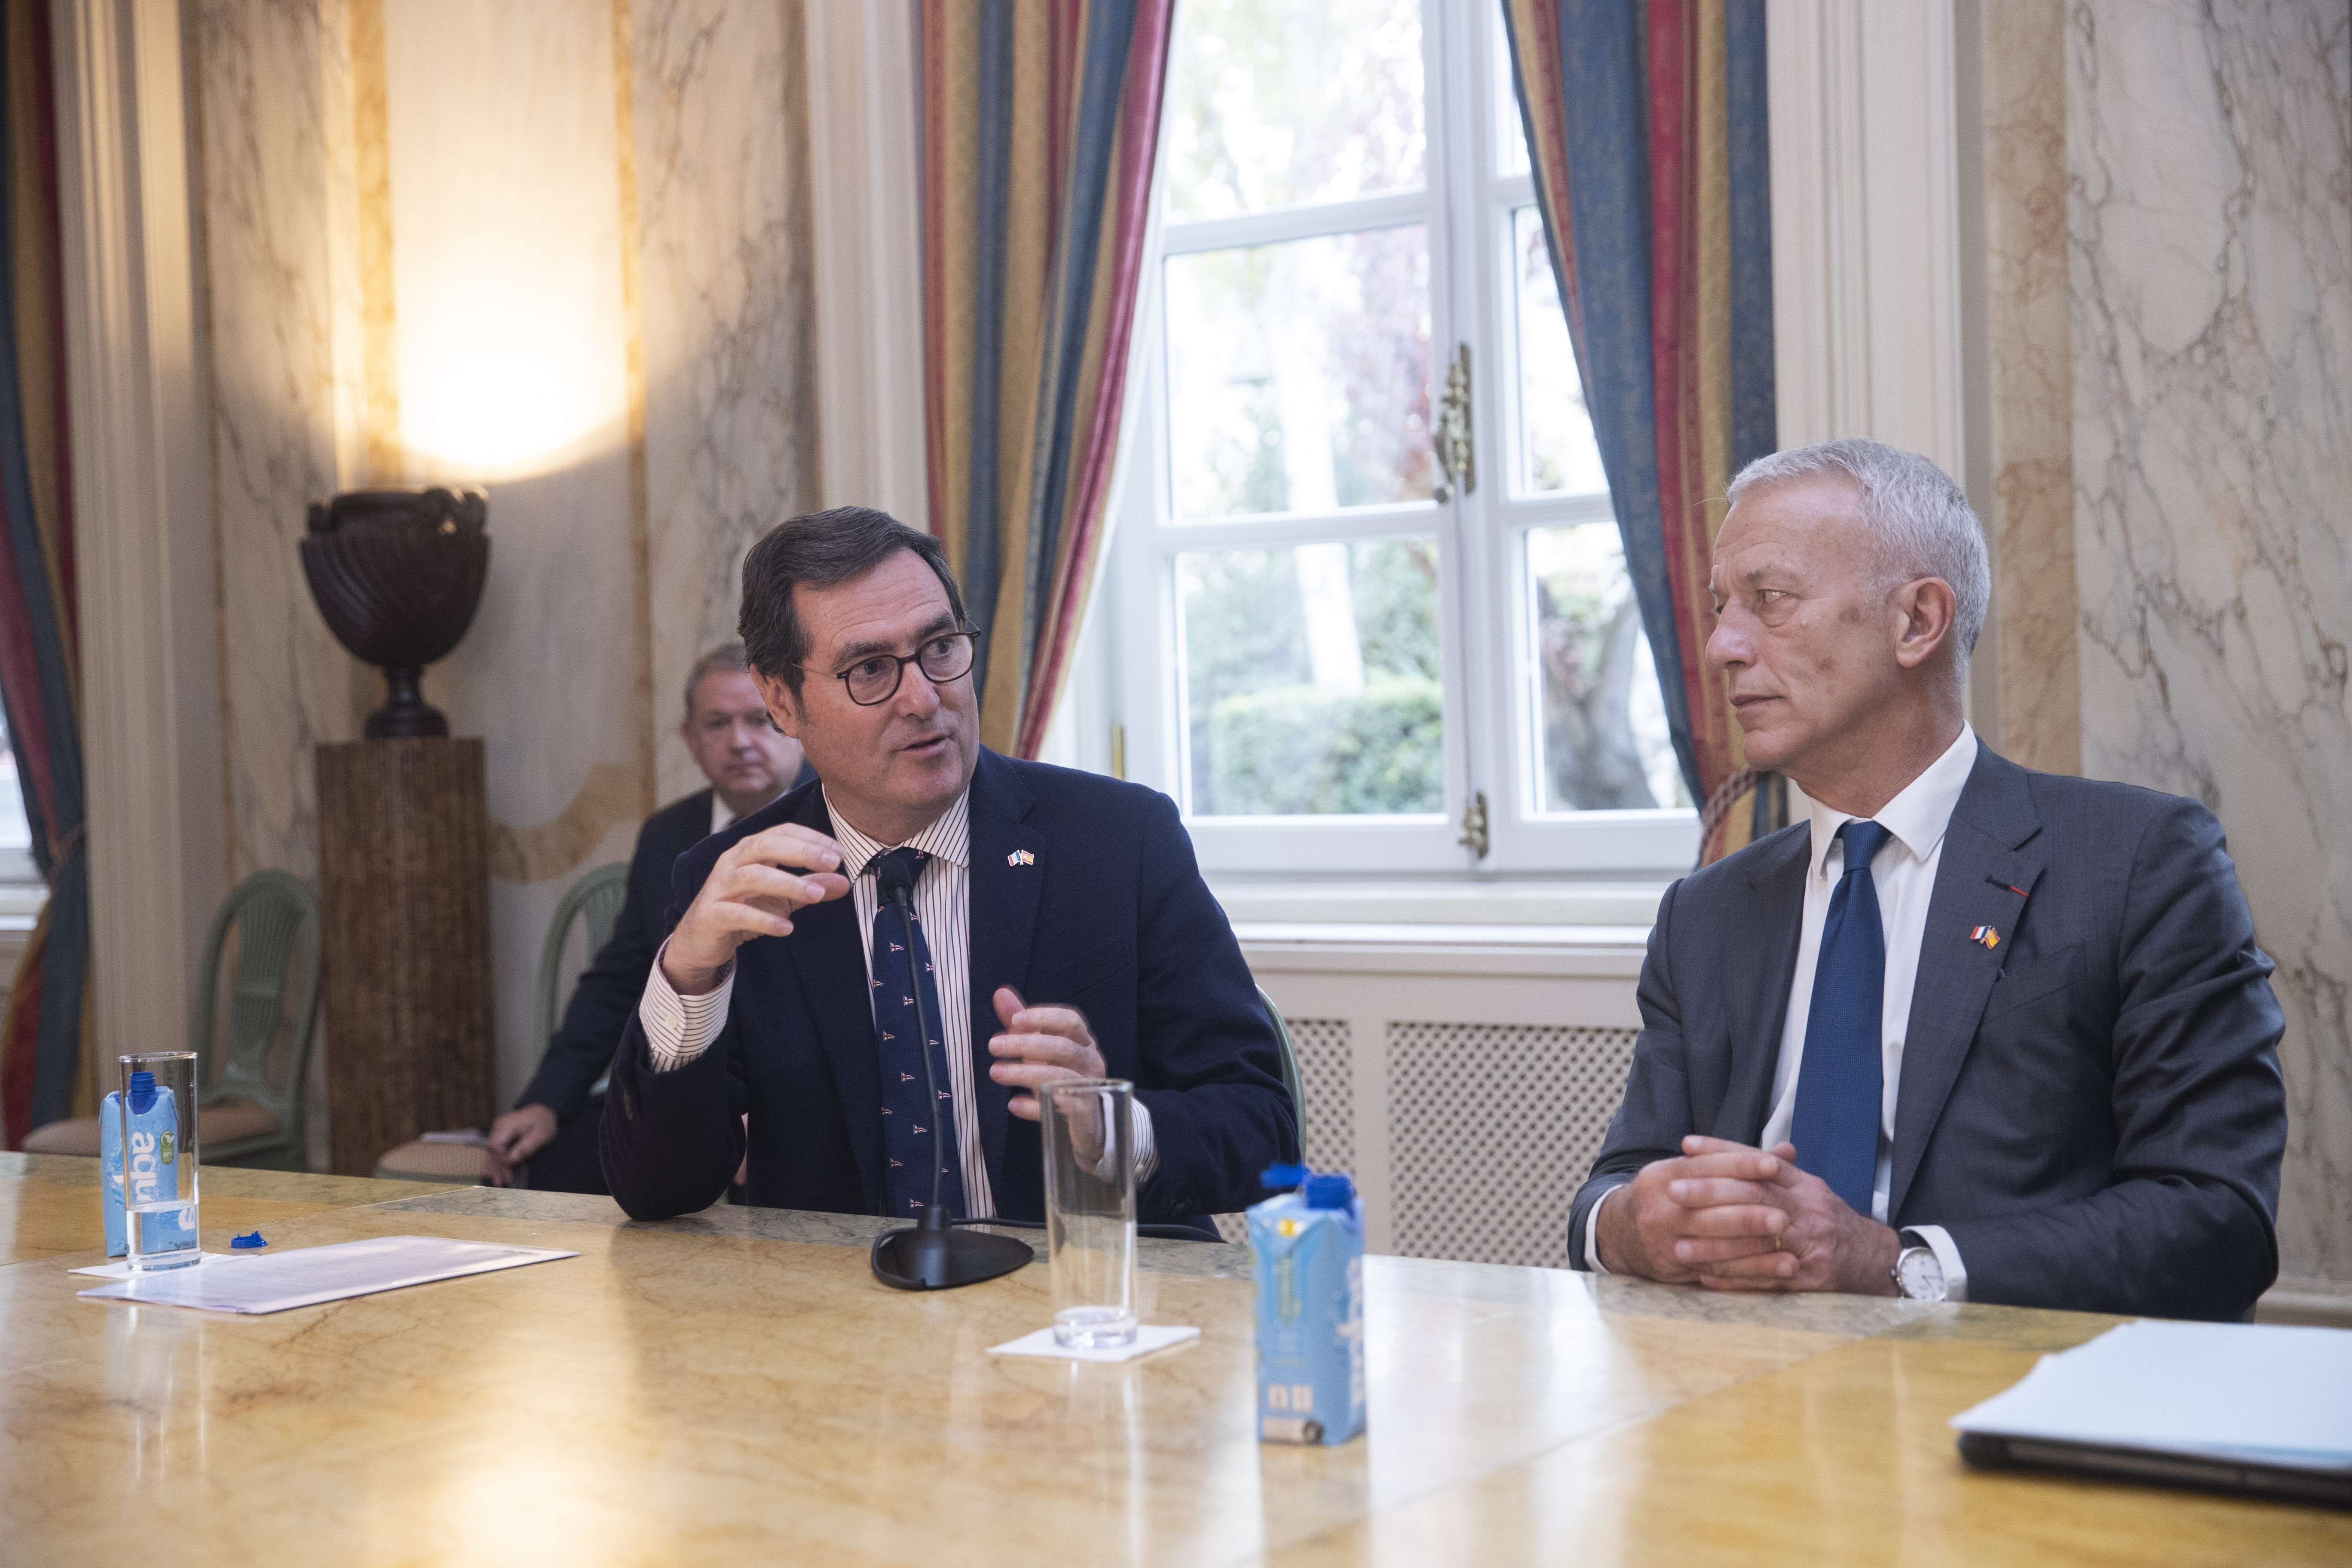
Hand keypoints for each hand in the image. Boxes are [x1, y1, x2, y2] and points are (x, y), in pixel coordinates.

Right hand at [484, 1105, 557, 1186]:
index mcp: (507, 1125)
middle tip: (501, 1183)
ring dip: (493, 1167)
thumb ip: (525, 1147)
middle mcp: (498, 1127)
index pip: (496, 1146)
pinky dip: (494, 1161)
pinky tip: (492, 1173)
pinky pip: (494, 1150)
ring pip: (490, 1151)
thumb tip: (510, 1160)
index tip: (507, 1173)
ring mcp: (498, 1130)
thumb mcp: (540, 1135)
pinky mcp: (500, 1135)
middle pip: (491, 1150)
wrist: (543, 1111)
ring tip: (497, 1182)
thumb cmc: (543, 1122)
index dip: (500, 1161)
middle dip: (496, 1167)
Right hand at [661, 825, 851, 993]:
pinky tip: (786, 927)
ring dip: (788, 884)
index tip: (840, 853)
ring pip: (752, 877)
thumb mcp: (782, 898)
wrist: (701, 940)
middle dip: (801, 851)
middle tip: (833, 863)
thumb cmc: (744, 909)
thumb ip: (810, 886)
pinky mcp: (711, 914)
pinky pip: (737, 913)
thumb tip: (843, 882)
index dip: (811, 839)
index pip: (781, 833)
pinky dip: (762, 919)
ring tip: (817, 895)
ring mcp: (719, 887)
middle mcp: (732, 862)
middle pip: (765, 846)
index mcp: (749, 851)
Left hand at [988, 986, 1105, 1123]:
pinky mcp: (1081, 1115)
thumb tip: (1000, 992)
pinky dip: (1035, 1107)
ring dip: (1024, 1073)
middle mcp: (1090, 1062)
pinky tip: (1013, 1104)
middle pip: (1062, 1048)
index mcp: (1084, 1041)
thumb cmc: (1059, 1072)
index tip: (1015, 1020)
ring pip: (1059, 1077)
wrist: (1085, 1119)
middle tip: (993, 1045)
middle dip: (1025, 1044)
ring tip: (995, 1071)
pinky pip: (1058, 1110)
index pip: (1071, 1021)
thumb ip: (1022, 1022)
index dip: (1044, 1018)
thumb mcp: (1041, 1046)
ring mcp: (1088, 1089)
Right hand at [1595, 1134, 1793, 1282]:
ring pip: (1712, 1241)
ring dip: (1752, 1244)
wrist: (1620, 1232)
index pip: (1705, 1166)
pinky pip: (1716, 1269)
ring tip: (1784, 1243)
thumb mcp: (1688, 1173)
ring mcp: (1662, 1237)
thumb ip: (1734, 1163)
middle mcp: (1659, 1204)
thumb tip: (1788, 1150)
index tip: (1773, 1165)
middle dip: (1748, 1212)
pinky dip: (1750, 1270)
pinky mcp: (1671, 1265)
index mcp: (1663, 1174)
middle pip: (1708, 1207)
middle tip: (1783, 1216)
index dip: (1740, 1165)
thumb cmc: (1668, 1197)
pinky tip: (1778, 1269)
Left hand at [1680, 1135, 1902, 1295]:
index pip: (1760, 1161)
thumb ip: (1775, 1173)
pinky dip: (1735, 1279)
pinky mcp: (1811, 1278)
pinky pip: (1767, 1278)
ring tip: (1678, 1246)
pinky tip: (1705, 1278)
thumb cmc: (1831, 1221)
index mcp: (1805, 1185)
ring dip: (1715, 1244)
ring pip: (1757, 1240)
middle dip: (1710, 1192)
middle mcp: (1808, 1209)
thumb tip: (1735, 1154)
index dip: (1723, 1150)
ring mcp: (1811, 1244)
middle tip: (1672, 1190)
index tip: (1686, 1145)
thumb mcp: (1809, 1190)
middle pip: (1754, 1195)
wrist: (1876, 1259)